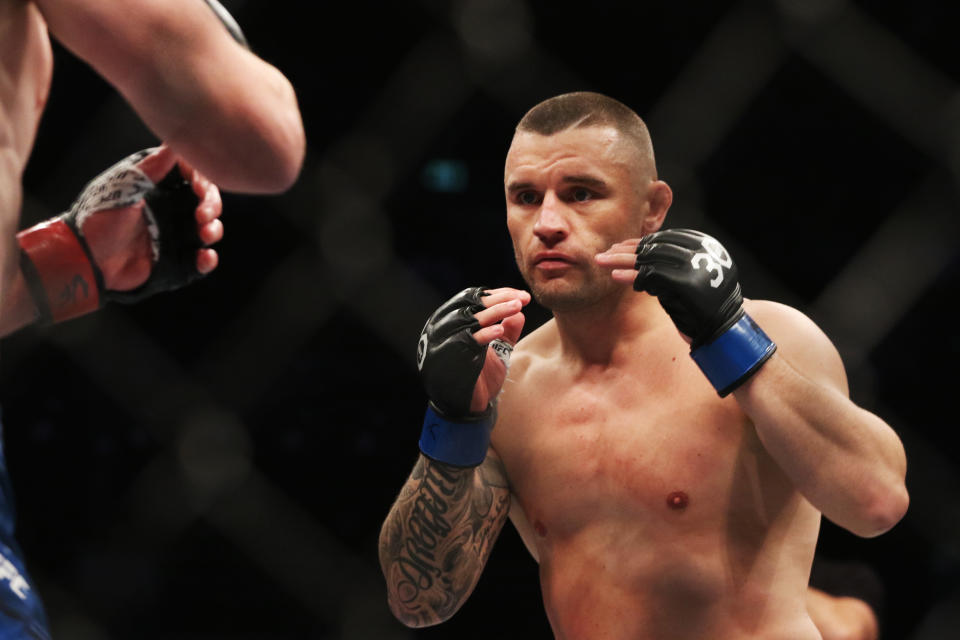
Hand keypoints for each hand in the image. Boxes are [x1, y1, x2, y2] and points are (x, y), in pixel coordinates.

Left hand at [82, 145, 222, 291]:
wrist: (86, 257)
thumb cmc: (98, 216)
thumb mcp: (124, 186)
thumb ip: (152, 166)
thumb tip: (175, 141)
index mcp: (159, 186)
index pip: (193, 176)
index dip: (203, 180)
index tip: (199, 188)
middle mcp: (170, 207)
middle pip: (207, 201)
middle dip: (212, 206)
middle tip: (203, 216)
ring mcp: (174, 234)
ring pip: (208, 228)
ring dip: (213, 230)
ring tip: (204, 235)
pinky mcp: (175, 259)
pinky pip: (199, 259)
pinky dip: (207, 259)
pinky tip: (205, 257)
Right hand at [417, 286, 529, 416]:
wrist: (468, 407)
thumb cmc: (481, 377)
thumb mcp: (498, 352)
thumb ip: (507, 333)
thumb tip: (520, 313)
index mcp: (453, 322)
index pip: (474, 298)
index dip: (499, 294)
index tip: (522, 296)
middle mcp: (444, 327)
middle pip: (472, 304)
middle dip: (500, 299)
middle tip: (522, 298)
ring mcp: (445, 341)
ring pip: (471, 319)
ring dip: (496, 311)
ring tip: (518, 307)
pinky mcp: (451, 357)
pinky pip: (468, 340)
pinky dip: (485, 333)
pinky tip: (501, 329)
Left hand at [596, 229, 743, 346]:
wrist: (724, 331)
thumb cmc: (703, 307)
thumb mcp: (689, 277)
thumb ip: (671, 264)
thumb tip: (636, 253)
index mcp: (704, 245)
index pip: (663, 239)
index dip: (638, 243)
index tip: (618, 247)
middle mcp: (701, 252)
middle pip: (654, 247)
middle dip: (625, 250)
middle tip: (604, 254)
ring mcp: (694, 267)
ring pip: (650, 259)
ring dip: (621, 260)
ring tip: (601, 261)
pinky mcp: (686, 285)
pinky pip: (652, 277)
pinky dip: (631, 276)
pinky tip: (615, 277)